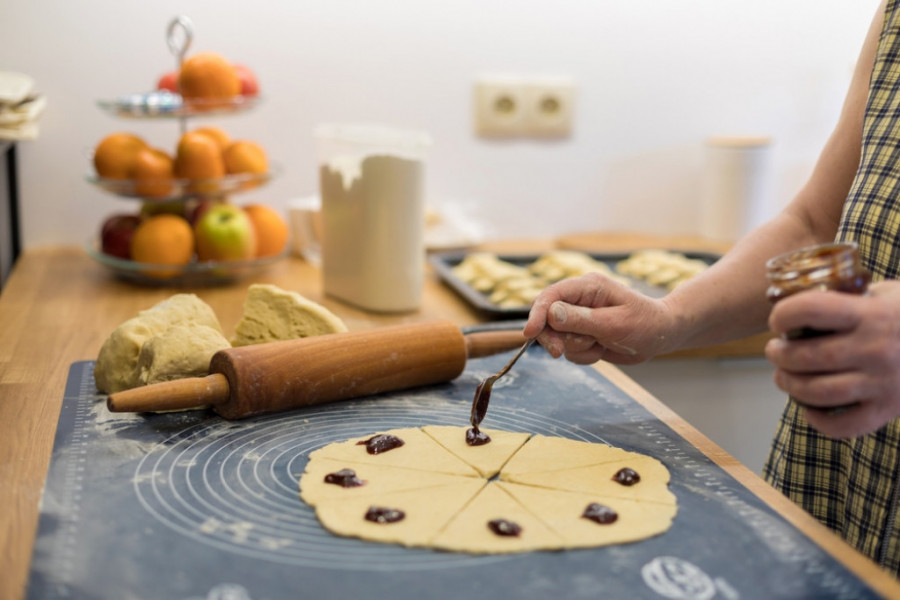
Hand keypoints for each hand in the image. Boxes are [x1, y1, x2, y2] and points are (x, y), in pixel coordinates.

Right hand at [523, 272, 675, 364]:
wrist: (661, 336)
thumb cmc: (646, 324)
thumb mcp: (615, 323)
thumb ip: (582, 319)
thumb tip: (551, 313)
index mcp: (588, 286)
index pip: (552, 295)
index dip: (537, 313)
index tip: (530, 333)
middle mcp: (579, 299)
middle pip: (547, 317)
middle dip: (553, 337)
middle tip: (559, 353)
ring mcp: (579, 317)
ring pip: (558, 337)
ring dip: (576, 347)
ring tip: (600, 345)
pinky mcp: (581, 333)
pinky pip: (569, 349)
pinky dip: (583, 355)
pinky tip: (601, 350)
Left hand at [765, 280, 899, 437]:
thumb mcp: (885, 292)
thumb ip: (848, 296)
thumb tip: (800, 302)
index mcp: (871, 313)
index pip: (810, 309)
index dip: (783, 314)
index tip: (777, 321)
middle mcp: (876, 348)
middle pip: (805, 356)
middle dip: (779, 354)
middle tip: (774, 350)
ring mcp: (883, 382)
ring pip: (816, 391)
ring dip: (789, 384)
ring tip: (783, 376)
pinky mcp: (888, 409)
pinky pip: (843, 424)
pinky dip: (817, 419)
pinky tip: (809, 408)